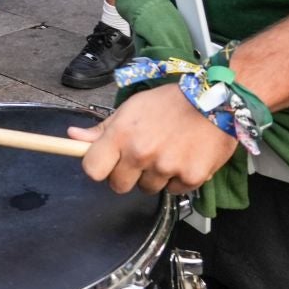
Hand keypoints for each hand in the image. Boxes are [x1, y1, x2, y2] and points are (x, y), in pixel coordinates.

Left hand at [67, 85, 237, 195]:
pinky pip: (175, 190)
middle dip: (127, 174)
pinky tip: (185, 157)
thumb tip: (72, 136)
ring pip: (148, 188)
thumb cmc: (170, 101)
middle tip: (142, 156)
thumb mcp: (132, 108)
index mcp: (122, 135)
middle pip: (118, 186)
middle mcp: (141, 154)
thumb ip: (102, 128)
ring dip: (155, 176)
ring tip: (168, 151)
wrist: (216, 99)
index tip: (107, 162)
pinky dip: (178, 179)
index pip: (92, 170)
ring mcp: (166, 168)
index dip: (99, 167)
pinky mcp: (191, 178)